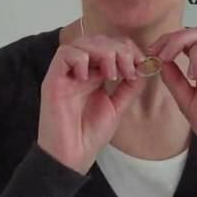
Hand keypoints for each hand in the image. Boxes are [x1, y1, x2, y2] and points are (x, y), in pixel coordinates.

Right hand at [38, 35, 145, 173]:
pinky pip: (64, 54)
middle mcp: (79, 69)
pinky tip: (88, 78)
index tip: (140, 63)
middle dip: (118, 49)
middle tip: (127, 69)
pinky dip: (80, 59)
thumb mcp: (118, 106)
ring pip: (82, 42)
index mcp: (94, 73)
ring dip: (102, 52)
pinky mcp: (52, 79)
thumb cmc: (90, 134)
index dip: (127, 48)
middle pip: (98, 40)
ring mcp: (65, 73)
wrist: (72, 156)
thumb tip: (144, 67)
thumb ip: (129, 86)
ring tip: (110, 74)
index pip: (110, 45)